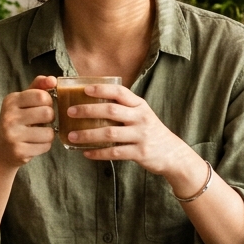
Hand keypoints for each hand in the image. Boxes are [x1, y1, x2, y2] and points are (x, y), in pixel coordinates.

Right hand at [0, 75, 57, 169]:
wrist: (1, 149)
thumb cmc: (18, 121)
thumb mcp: (24, 101)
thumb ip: (38, 87)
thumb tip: (52, 79)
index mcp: (11, 100)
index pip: (42, 95)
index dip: (48, 102)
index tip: (42, 106)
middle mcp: (9, 116)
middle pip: (48, 113)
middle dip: (50, 118)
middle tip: (41, 121)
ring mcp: (12, 135)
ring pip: (49, 132)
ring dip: (48, 134)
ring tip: (38, 134)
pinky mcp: (18, 151)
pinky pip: (45, 146)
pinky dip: (44, 145)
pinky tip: (34, 144)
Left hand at [64, 84, 198, 176]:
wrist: (173, 154)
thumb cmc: (151, 132)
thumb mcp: (142, 115)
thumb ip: (124, 109)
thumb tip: (93, 104)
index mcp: (140, 105)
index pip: (119, 92)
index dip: (101, 89)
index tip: (84, 90)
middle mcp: (141, 117)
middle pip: (111, 110)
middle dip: (88, 110)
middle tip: (70, 112)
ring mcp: (141, 135)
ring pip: (110, 133)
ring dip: (88, 134)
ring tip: (72, 135)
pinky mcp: (140, 153)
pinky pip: (115, 152)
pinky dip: (98, 153)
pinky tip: (86, 153)